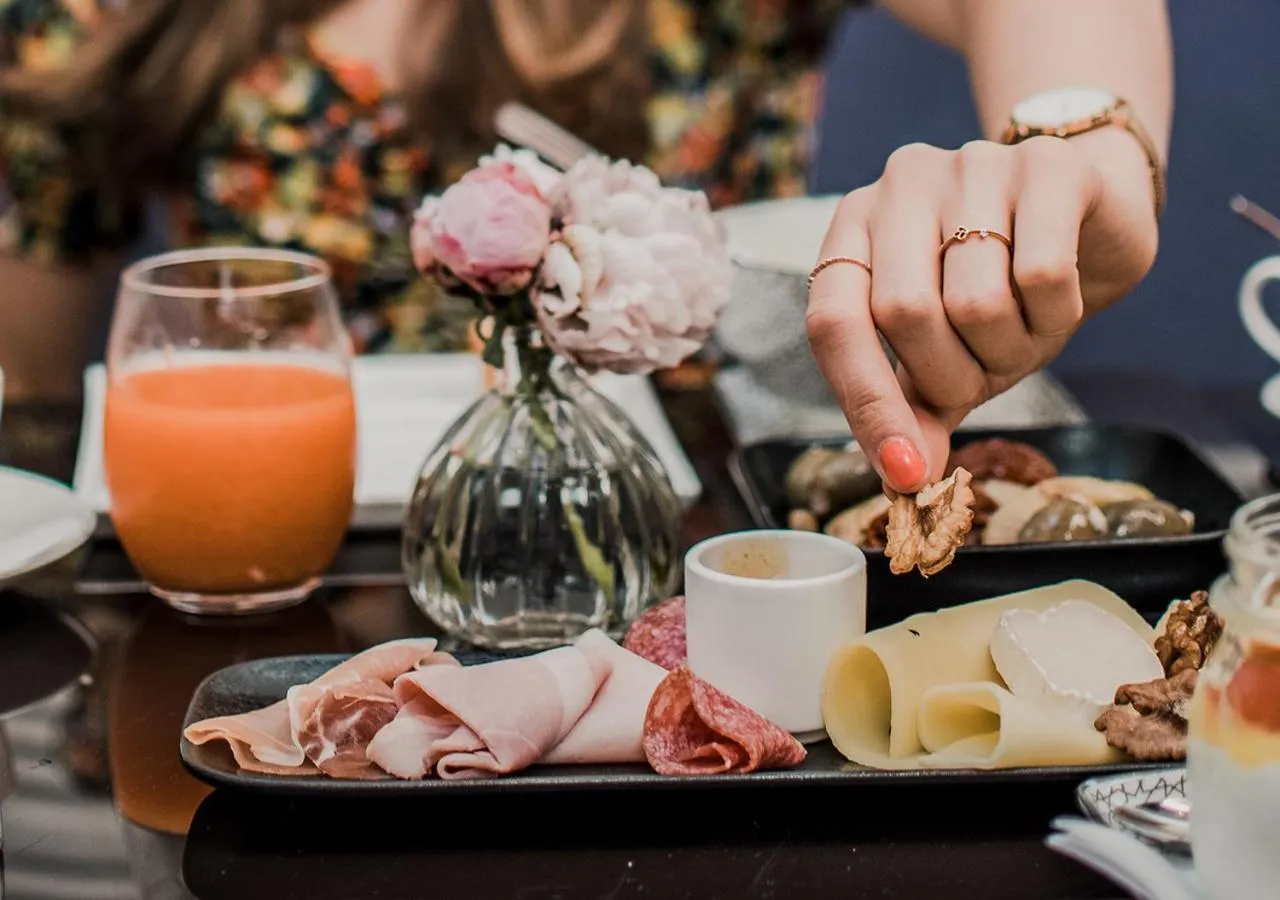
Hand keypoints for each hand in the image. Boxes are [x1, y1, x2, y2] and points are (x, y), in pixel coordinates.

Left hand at [806, 129, 1159, 492]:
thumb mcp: (947, 354)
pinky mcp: (1046, 166)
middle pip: (904, 314)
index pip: (833, 320)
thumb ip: (916, 410)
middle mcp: (900, 186)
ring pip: (976, 302)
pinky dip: (1056, 317)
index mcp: (854, 229)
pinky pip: (1043, 276)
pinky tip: (1060, 301)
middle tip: (985, 378)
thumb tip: (908, 480)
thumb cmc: (1001, 290)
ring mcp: (971, 166)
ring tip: (1024, 333)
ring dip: (1009, 351)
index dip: (866, 402)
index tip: (904, 472)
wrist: (1093, 217)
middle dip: (951, 377)